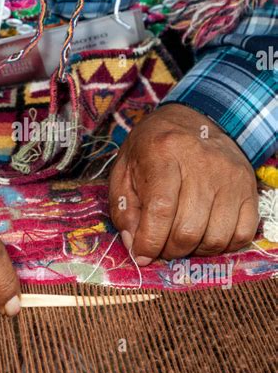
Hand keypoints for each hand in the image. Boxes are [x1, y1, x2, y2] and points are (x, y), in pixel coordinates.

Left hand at [109, 103, 258, 263]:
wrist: (194, 119)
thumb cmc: (154, 147)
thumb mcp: (125, 168)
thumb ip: (124, 209)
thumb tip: (135, 246)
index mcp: (164, 152)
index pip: (161, 209)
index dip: (149, 241)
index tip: (141, 254)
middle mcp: (202, 163)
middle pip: (188, 229)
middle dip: (169, 250)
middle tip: (159, 247)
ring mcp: (230, 176)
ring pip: (216, 237)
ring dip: (194, 251)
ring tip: (180, 240)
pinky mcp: (249, 188)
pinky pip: (241, 234)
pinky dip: (222, 246)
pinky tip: (204, 236)